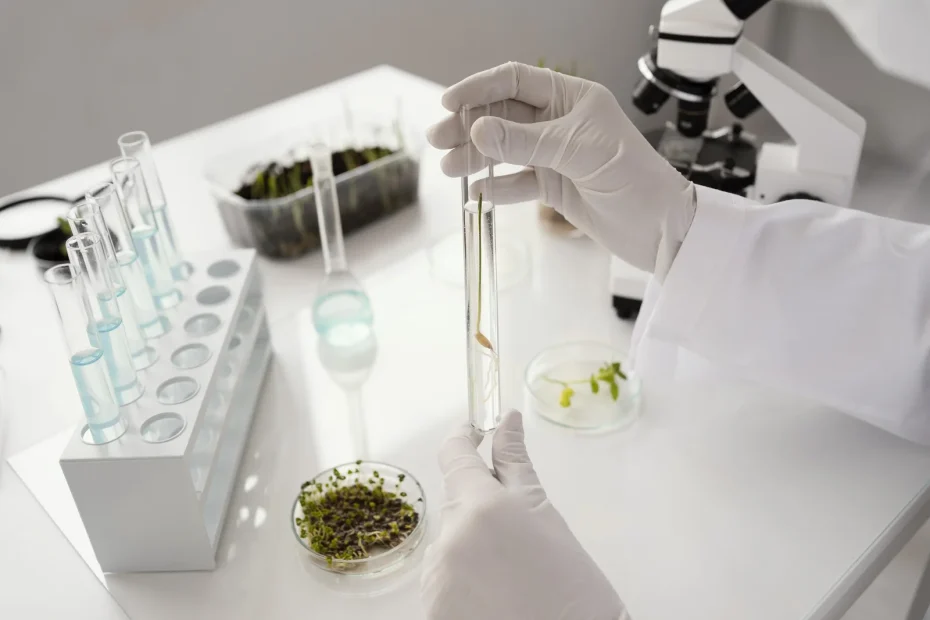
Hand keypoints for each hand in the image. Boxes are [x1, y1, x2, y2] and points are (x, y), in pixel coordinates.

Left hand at [420, 410, 629, 619]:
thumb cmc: (573, 592)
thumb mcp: (547, 518)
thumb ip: (516, 466)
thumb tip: (507, 421)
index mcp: (481, 506)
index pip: (455, 453)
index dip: (462, 437)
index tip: (473, 431)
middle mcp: (450, 537)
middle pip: (457, 504)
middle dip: (482, 508)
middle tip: (520, 534)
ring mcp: (436, 576)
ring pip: (450, 542)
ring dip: (473, 547)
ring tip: (513, 576)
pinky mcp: (431, 607)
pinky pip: (442, 579)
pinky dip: (464, 581)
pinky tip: (496, 598)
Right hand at [426, 61, 695, 277]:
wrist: (661, 229)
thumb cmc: (633, 179)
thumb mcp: (577, 153)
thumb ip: (524, 142)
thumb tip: (476, 130)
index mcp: (574, 98)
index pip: (518, 81)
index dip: (481, 88)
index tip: (449, 103)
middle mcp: (562, 123)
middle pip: (504, 116)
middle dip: (470, 126)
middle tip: (438, 139)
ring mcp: (557, 156)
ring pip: (507, 150)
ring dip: (477, 157)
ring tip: (449, 168)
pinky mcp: (556, 188)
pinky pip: (518, 183)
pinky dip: (497, 187)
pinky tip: (478, 192)